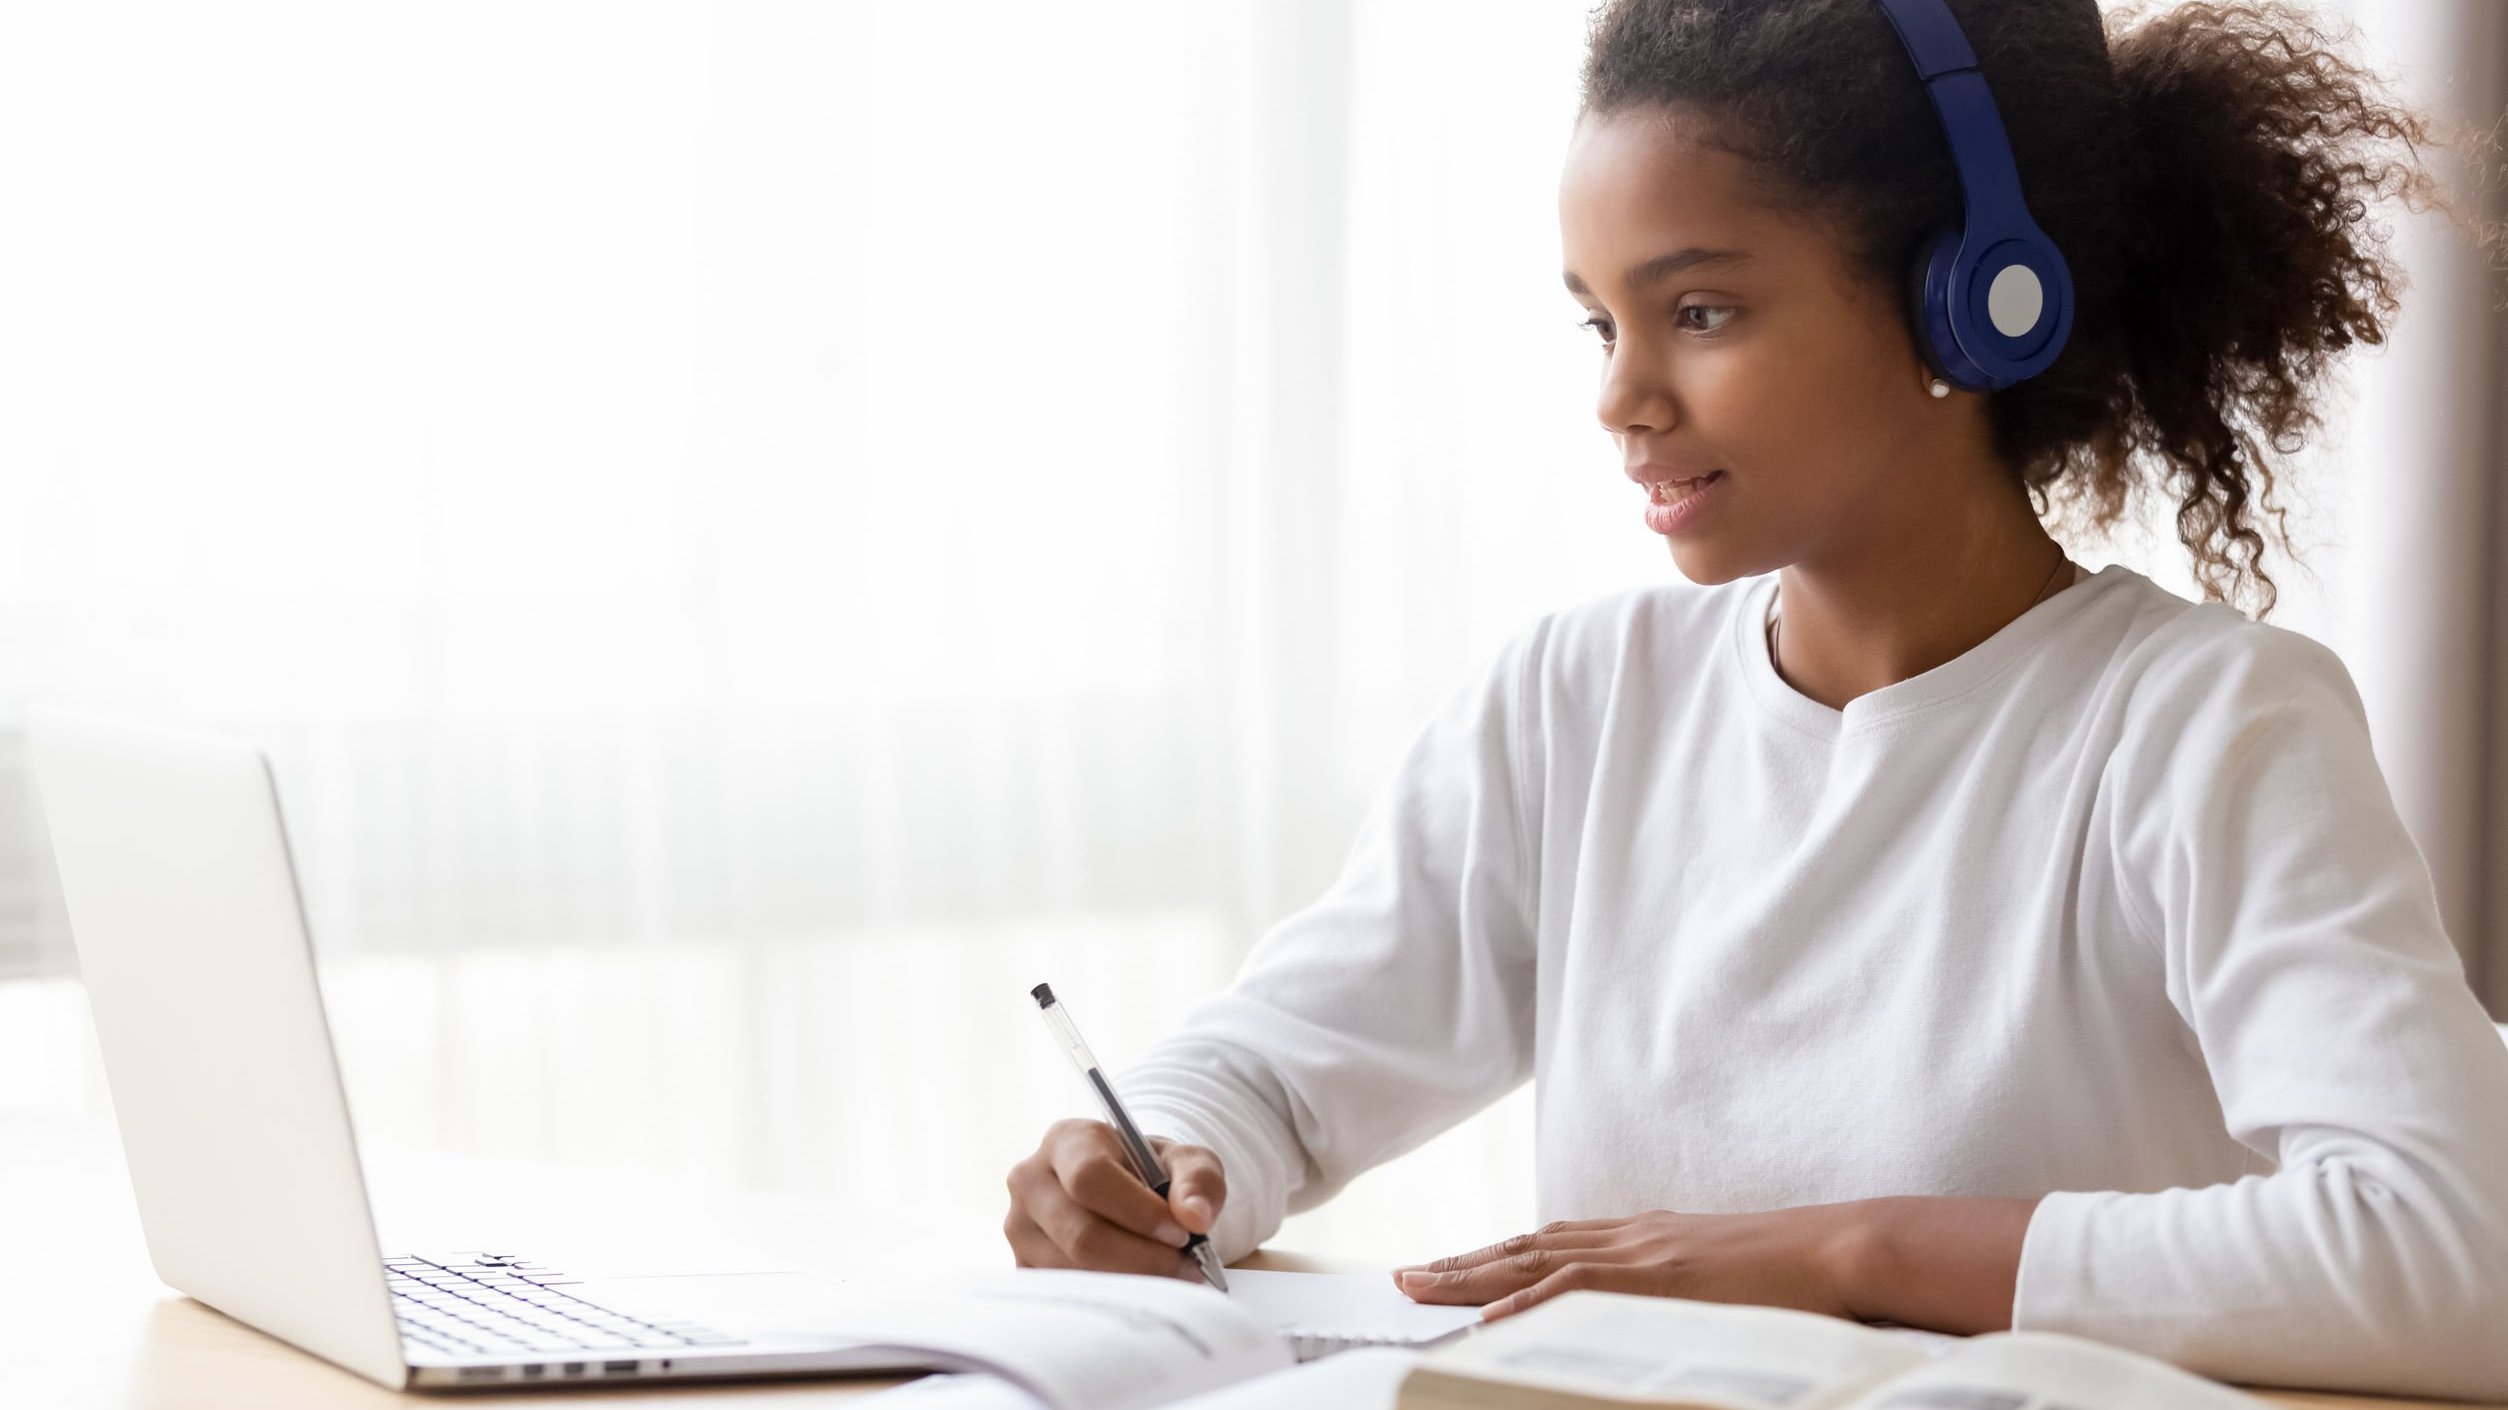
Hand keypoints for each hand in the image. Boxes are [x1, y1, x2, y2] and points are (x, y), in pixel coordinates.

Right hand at [1003, 1117, 1226, 1278]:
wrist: (1126, 1194)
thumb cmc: (1154, 1173)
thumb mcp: (1187, 1162)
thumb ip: (1199, 1181)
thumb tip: (1196, 1217)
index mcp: (1066, 1140)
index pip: (1090, 1177)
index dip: (1138, 1212)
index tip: (1182, 1234)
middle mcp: (1030, 1180)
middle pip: (1081, 1234)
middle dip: (1142, 1258)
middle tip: (1188, 1270)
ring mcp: (1019, 1228)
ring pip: (1072, 1271)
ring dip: (1130, 1284)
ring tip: (1172, 1282)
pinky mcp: (1022, 1266)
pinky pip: (1065, 1295)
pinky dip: (1110, 1300)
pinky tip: (1141, 1293)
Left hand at [1392, 1205, 1866, 1323]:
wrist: (1841, 1247)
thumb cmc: (1795, 1271)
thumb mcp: (1719, 1274)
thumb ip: (1676, 1284)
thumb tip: (1653, 1312)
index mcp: (1645, 1236)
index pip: (1553, 1242)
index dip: (1497, 1254)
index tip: (1452, 1265)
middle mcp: (1632, 1236)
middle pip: (1527, 1247)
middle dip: (1462, 1263)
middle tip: (1405, 1276)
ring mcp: (1642, 1252)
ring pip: (1535, 1262)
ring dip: (1470, 1276)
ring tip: (1418, 1288)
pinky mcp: (1658, 1277)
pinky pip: (1577, 1290)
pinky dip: (1526, 1303)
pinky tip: (1488, 1318)